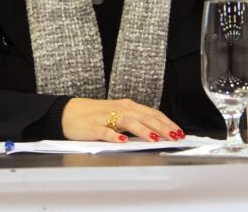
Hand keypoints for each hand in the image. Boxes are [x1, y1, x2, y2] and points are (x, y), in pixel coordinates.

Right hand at [62, 98, 184, 142]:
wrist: (68, 112)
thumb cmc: (95, 115)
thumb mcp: (118, 114)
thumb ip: (135, 121)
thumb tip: (157, 131)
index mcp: (127, 106)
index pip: (152, 113)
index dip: (167, 122)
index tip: (179, 132)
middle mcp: (120, 109)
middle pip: (144, 117)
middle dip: (161, 127)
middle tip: (174, 136)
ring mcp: (106, 118)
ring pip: (129, 122)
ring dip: (143, 130)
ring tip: (155, 139)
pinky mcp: (93, 127)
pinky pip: (105, 131)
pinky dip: (114, 135)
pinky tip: (122, 140)